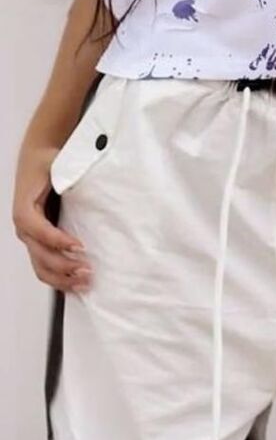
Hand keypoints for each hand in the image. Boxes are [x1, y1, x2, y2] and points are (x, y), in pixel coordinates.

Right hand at [12, 144, 93, 292]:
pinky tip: (76, 282)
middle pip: (40, 255)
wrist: (38, 157)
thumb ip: (67, 175)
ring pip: (41, 267)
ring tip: (84, 282)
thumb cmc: (47, 161)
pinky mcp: (38, 241)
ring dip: (62, 278)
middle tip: (87, 270)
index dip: (59, 241)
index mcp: (25, 209)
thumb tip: (82, 182)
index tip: (80, 246)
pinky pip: (44, 265)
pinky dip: (59, 276)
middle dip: (64, 266)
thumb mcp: (56, 165)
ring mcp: (30, 237)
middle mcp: (24, 227)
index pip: (39, 231)